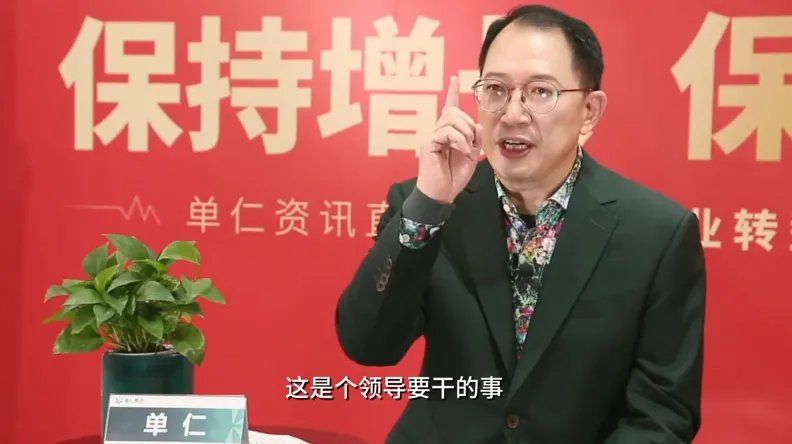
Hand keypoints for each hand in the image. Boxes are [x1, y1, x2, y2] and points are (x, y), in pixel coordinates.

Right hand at [416, 76, 482, 203]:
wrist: (441, 194)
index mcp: (448, 133)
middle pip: (455, 112)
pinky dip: (459, 140)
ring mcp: (432, 136)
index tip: (455, 78)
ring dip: (465, 133)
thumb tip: (477, 125)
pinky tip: (461, 151)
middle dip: (469, 124)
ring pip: (452, 119)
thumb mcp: (472, 156)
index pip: (450, 108)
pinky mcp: (429, 143)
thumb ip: (475, 140)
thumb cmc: (453, 177)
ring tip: (466, 149)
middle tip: (471, 143)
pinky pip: (447, 132)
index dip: (452, 92)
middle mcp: (438, 132)